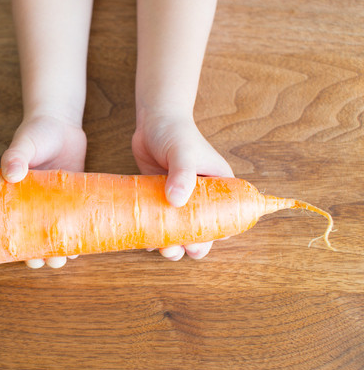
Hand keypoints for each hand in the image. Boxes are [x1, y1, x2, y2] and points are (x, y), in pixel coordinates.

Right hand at [1, 114, 86, 267]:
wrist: (59, 120)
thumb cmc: (36, 132)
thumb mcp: (23, 144)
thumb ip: (15, 156)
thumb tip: (11, 173)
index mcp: (18, 198)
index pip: (16, 231)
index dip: (22, 249)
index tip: (30, 260)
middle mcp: (37, 204)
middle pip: (39, 238)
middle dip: (46, 255)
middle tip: (55, 262)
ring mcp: (57, 201)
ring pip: (60, 232)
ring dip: (65, 247)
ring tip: (73, 257)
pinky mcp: (76, 193)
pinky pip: (79, 216)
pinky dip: (83, 229)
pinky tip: (92, 240)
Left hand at [132, 111, 233, 260]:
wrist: (152, 120)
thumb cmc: (175, 132)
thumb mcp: (183, 152)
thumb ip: (182, 174)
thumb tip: (177, 201)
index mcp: (220, 188)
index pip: (226, 218)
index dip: (215, 235)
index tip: (197, 244)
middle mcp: (202, 197)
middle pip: (202, 230)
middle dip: (191, 245)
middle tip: (176, 249)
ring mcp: (180, 199)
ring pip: (179, 230)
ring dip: (171, 244)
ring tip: (159, 248)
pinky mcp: (159, 198)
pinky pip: (160, 222)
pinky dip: (154, 233)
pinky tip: (144, 240)